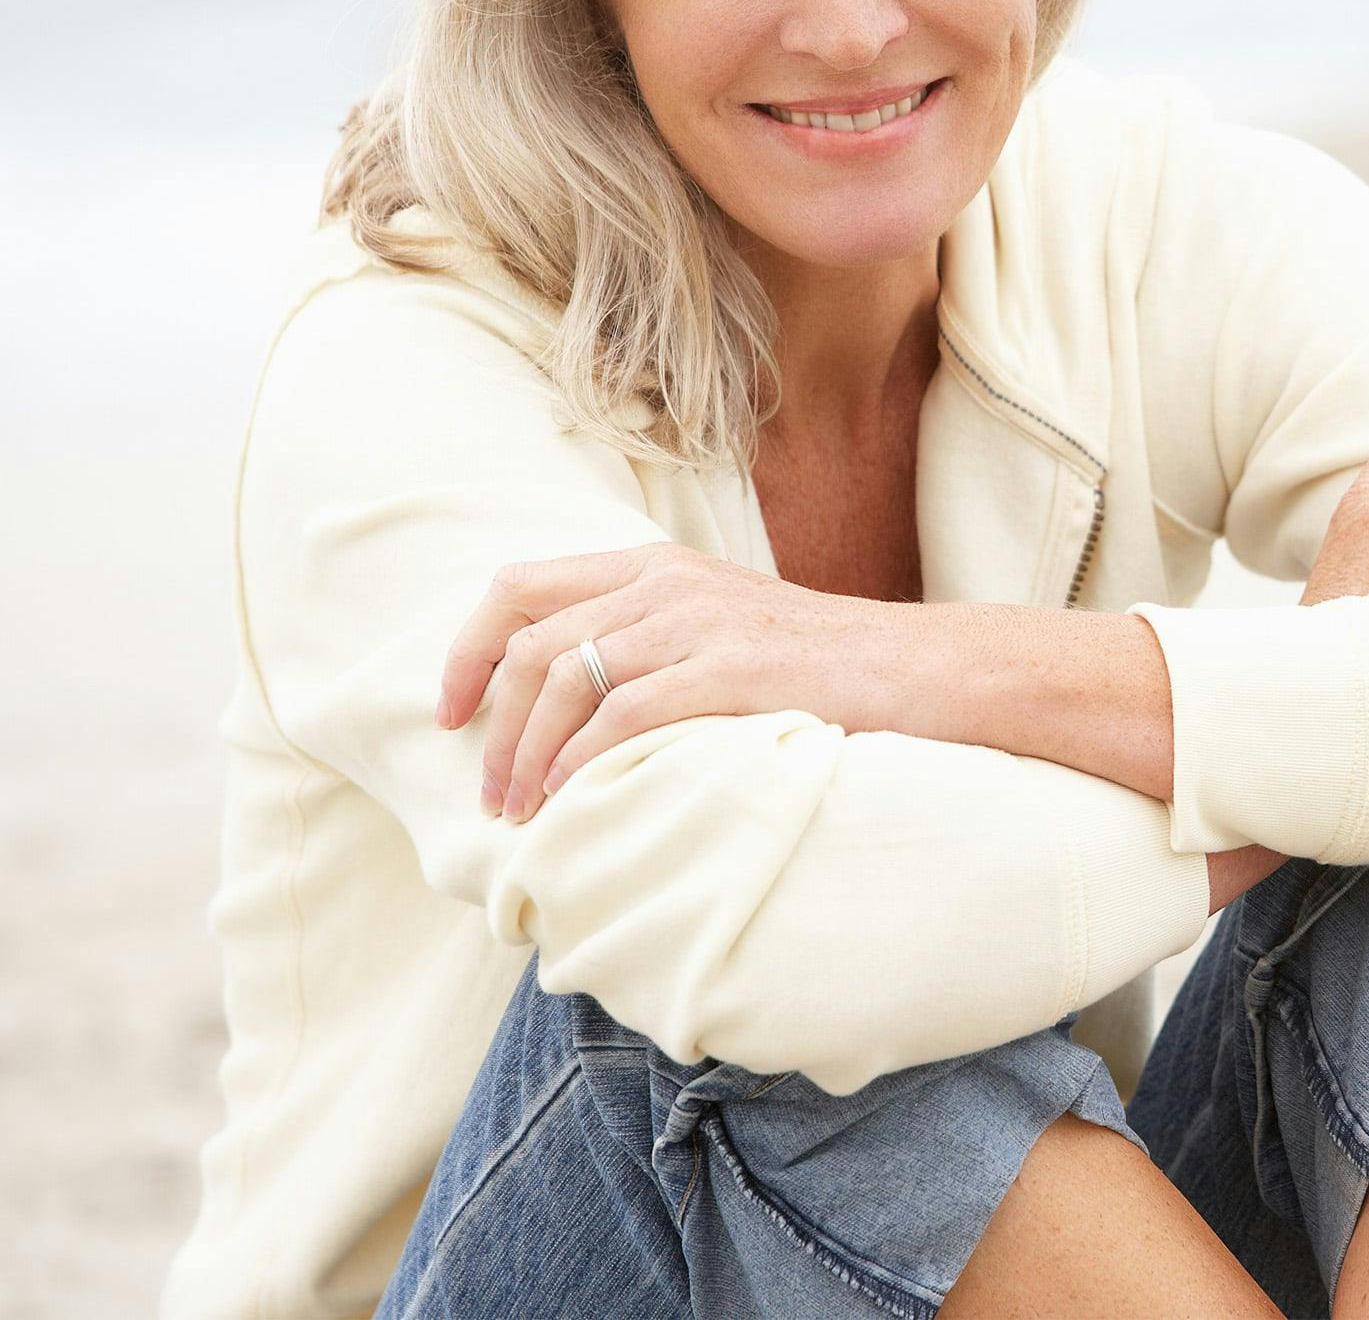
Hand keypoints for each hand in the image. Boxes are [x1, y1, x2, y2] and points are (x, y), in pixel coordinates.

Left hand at [436, 540, 925, 823]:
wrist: (910, 667)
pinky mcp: (729, 668)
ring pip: (567, 677)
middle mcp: (665, 581)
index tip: (449, 711)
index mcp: (652, 566)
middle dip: (495, 727)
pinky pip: (623, 711)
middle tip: (491, 794)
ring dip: (529, 754)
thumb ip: (645, 638)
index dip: (468, 650)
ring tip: (524, 811)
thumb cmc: (814, 664)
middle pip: (533, 642)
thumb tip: (562, 701)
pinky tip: (573, 798)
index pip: (520, 587)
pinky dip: (581, 761)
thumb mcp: (716, 626)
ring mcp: (697, 620)